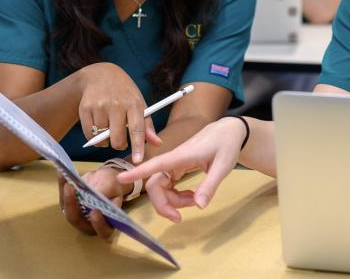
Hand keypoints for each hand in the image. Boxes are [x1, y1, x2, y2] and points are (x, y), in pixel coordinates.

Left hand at [58, 167, 131, 237]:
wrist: (106, 181)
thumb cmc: (113, 186)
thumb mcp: (113, 186)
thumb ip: (106, 192)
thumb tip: (95, 194)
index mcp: (108, 224)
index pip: (103, 231)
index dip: (99, 224)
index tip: (95, 211)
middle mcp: (90, 225)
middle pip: (78, 221)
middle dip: (72, 205)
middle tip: (70, 187)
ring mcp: (77, 216)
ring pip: (68, 210)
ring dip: (64, 195)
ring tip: (65, 179)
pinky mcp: (69, 207)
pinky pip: (63, 199)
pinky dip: (62, 187)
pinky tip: (62, 174)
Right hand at [76, 63, 161, 161]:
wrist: (100, 75)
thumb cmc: (125, 94)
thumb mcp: (139, 104)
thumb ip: (147, 126)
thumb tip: (158, 143)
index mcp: (133, 104)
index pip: (137, 129)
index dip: (138, 146)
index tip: (138, 161)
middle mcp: (116, 104)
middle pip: (117, 139)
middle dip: (119, 145)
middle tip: (121, 140)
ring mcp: (99, 106)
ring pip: (101, 138)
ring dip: (105, 140)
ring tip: (109, 128)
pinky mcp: (85, 108)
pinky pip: (89, 134)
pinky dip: (94, 137)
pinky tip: (98, 127)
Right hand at [116, 117, 246, 221]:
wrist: (228, 131)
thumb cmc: (226, 144)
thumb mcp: (223, 166)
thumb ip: (210, 185)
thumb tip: (199, 207)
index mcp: (181, 156)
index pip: (156, 164)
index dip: (138, 172)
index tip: (120, 179)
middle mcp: (173, 160)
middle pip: (155, 184)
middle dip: (164, 204)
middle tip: (181, 217)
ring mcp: (174, 165)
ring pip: (161, 188)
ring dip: (174, 201)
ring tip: (196, 201)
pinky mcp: (178, 168)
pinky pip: (169, 186)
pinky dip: (177, 196)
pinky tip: (192, 196)